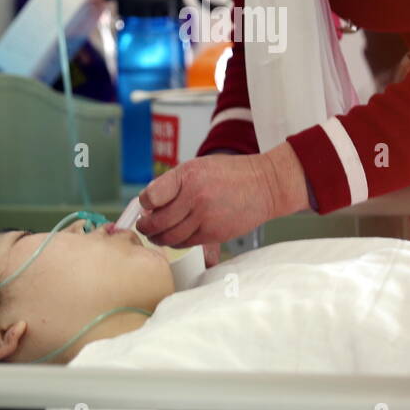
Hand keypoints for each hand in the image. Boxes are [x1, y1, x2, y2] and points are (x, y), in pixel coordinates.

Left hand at [135, 154, 276, 251]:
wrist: (265, 185)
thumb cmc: (230, 174)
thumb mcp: (198, 166)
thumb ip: (174, 183)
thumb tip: (149, 202)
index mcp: (188, 175)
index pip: (152, 196)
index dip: (145, 204)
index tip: (146, 207)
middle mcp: (194, 196)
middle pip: (158, 222)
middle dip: (146, 227)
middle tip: (144, 226)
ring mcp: (204, 217)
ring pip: (170, 237)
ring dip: (159, 238)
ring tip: (157, 234)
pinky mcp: (214, 233)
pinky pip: (186, 243)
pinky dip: (176, 243)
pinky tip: (176, 237)